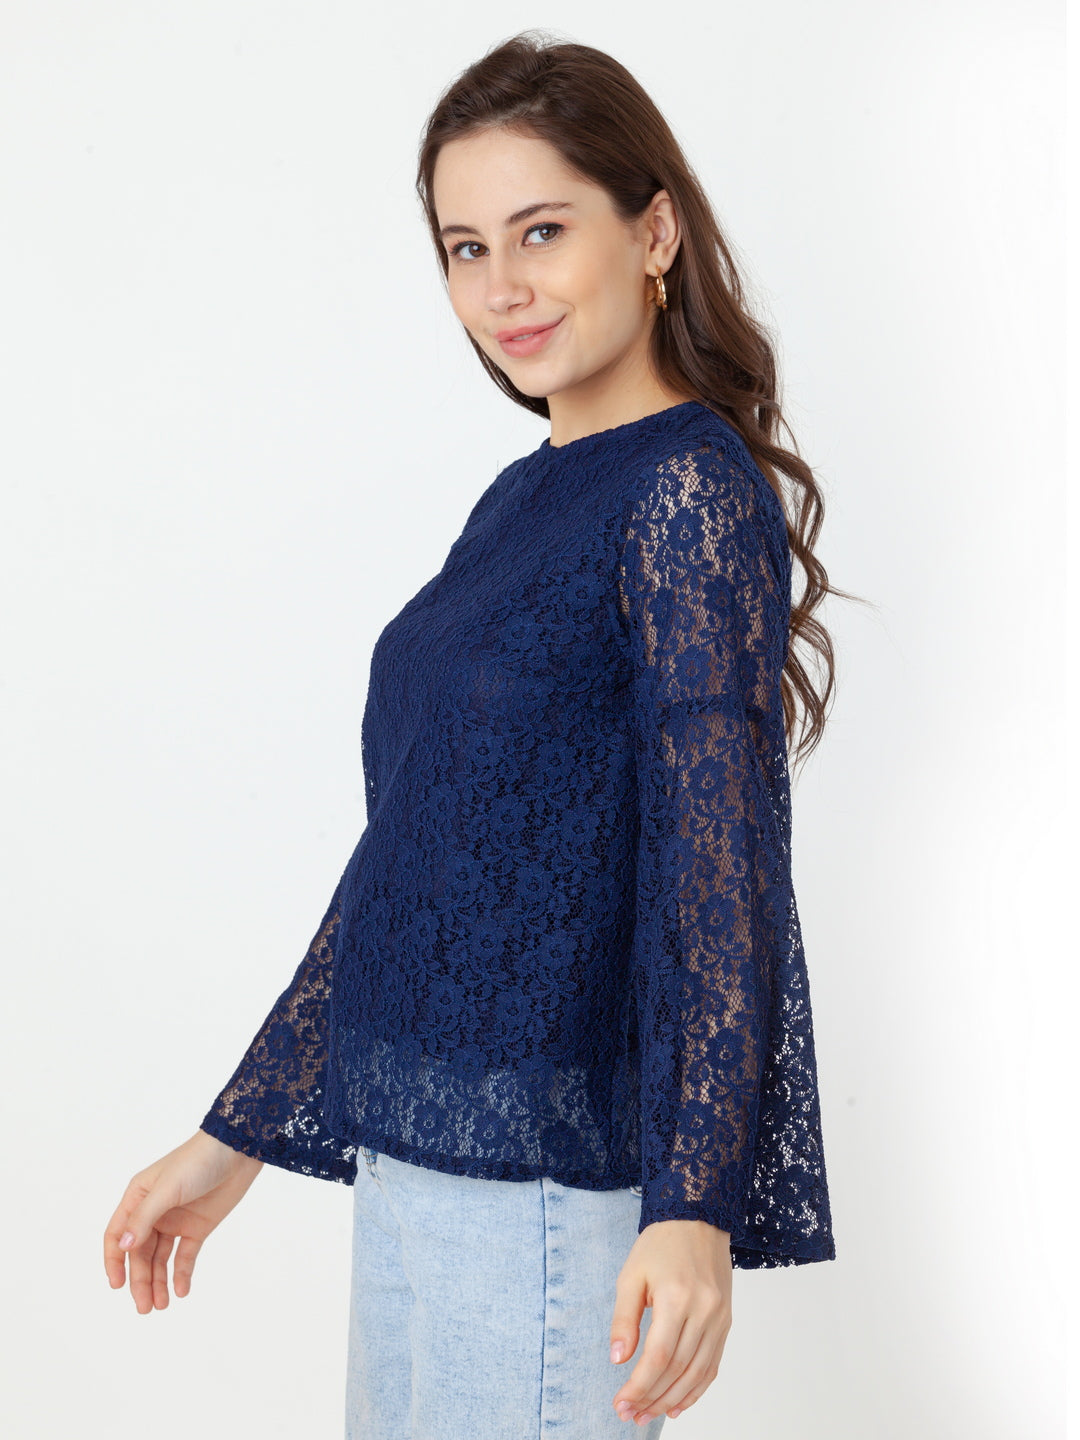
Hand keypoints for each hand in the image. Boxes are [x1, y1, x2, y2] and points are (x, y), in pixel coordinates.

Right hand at [103, 1128, 263, 1313]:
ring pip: (160, 1259)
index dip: (114, 1260)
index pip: (117, 1234)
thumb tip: (123, 1246)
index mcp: (138, 1198)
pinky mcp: (198, 1227)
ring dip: (158, 1282)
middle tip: (144, 1307)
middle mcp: (153, 1212)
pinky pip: (185, 1256)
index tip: (117, 1285)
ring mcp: (176, 1221)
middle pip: (139, 1253)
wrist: (237, 1151)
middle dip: (140, 1280)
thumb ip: (144, 1217)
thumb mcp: (167, 1189)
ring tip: (161, 1305)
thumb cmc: (197, 1161)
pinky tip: (181, 1291)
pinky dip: (181, 1274)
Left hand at [609, 1219, 732, 1423]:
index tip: (621, 1403)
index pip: (658, 1357)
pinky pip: (713, 1365)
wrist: (698, 1218)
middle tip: (630, 1416)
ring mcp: (719, 1318)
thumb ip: (623, 1318)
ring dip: (672, 1400)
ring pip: (697, 1373)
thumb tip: (618, 1359)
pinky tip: (678, 1404)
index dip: (639, 1386)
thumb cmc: (660, 1244)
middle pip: (678, 1369)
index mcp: (677, 1297)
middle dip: (652, 1398)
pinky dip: (696, 1389)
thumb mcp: (631, 1274)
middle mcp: (704, 1310)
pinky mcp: (726, 1321)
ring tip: (649, 1415)